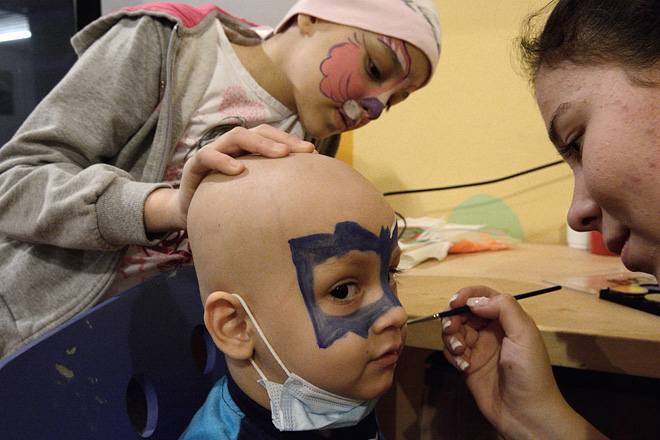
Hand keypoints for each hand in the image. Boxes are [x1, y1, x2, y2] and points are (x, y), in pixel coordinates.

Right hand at [144, 125, 315, 232]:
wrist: (189, 214)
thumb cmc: (226, 204)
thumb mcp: (252, 195)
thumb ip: (271, 187)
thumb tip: (307, 193)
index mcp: (246, 151)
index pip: (270, 136)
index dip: (290, 140)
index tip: (312, 152)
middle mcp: (230, 147)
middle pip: (257, 131)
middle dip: (280, 139)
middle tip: (300, 152)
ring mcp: (212, 152)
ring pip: (236, 136)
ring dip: (259, 144)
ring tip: (279, 155)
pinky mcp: (194, 165)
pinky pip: (207, 155)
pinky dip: (223, 160)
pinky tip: (239, 170)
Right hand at [442, 286, 606, 439]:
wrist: (526, 413)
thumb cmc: (531, 373)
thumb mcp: (524, 334)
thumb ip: (503, 308)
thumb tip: (476, 300)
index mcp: (507, 320)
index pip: (484, 297)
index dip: (467, 295)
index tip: (455, 302)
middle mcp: (491, 331)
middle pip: (463, 313)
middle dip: (453, 317)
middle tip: (452, 328)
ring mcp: (479, 349)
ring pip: (454, 331)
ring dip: (451, 338)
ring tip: (460, 351)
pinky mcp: (468, 366)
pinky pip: (451, 352)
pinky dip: (453, 356)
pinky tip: (465, 368)